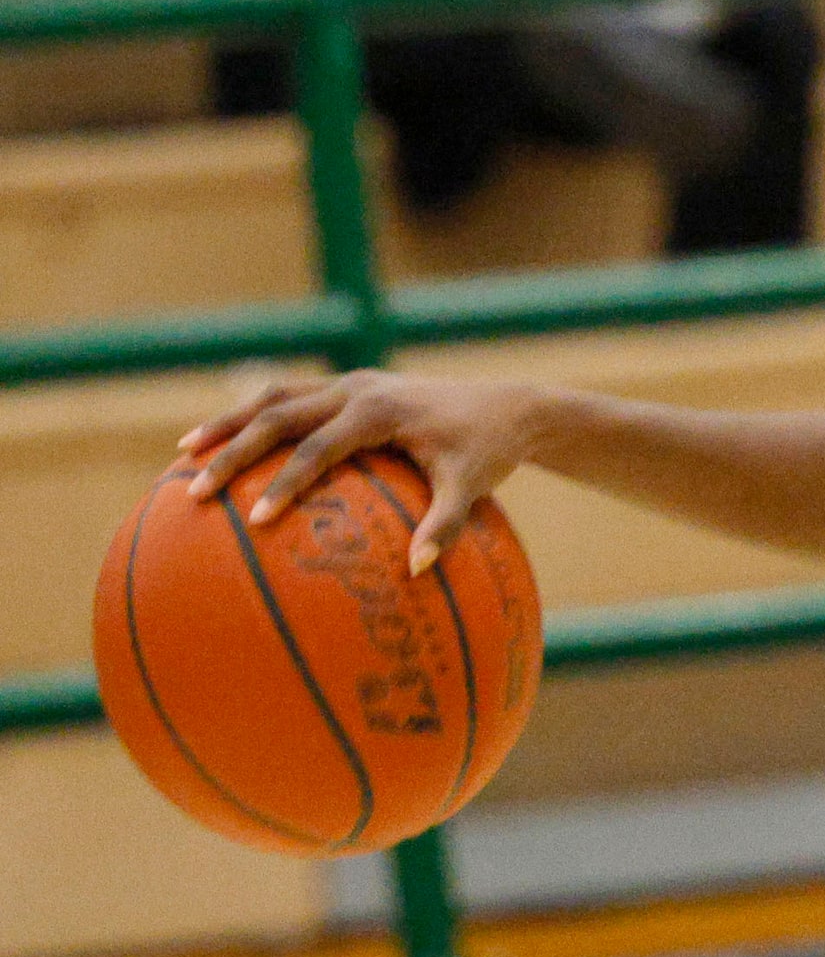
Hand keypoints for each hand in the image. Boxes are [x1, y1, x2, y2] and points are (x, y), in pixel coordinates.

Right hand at [179, 372, 543, 572]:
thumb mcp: (471, 487)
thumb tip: (418, 571)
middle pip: (278, 414)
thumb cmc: (488, 452)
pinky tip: (223, 446)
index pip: (321, 447)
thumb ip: (445, 526)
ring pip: (274, 397)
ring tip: (183, 455)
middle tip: (195, 490)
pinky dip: (253, 419)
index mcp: (382, 410)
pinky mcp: (349, 389)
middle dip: (234, 450)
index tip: (257, 518)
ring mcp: (350, 384)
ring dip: (229, 423)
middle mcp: (358, 389)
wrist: (509, 406)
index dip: (286, 481)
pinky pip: (290, 400)